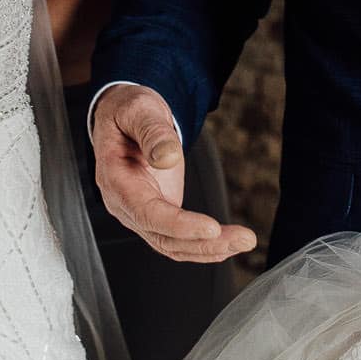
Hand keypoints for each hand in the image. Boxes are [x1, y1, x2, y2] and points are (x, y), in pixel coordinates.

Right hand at [91, 85, 254, 262]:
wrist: (127, 117)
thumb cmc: (129, 112)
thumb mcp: (140, 110)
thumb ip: (153, 133)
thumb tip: (167, 157)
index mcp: (116, 179)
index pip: (145, 213)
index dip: (178, 226)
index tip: (211, 228)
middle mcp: (125, 204)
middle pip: (163, 237)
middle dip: (204, 243)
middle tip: (244, 238)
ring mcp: (141, 213)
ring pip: (173, 245)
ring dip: (210, 249)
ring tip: (244, 241)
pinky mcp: (158, 214)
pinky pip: (179, 239)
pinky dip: (204, 246)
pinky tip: (229, 244)